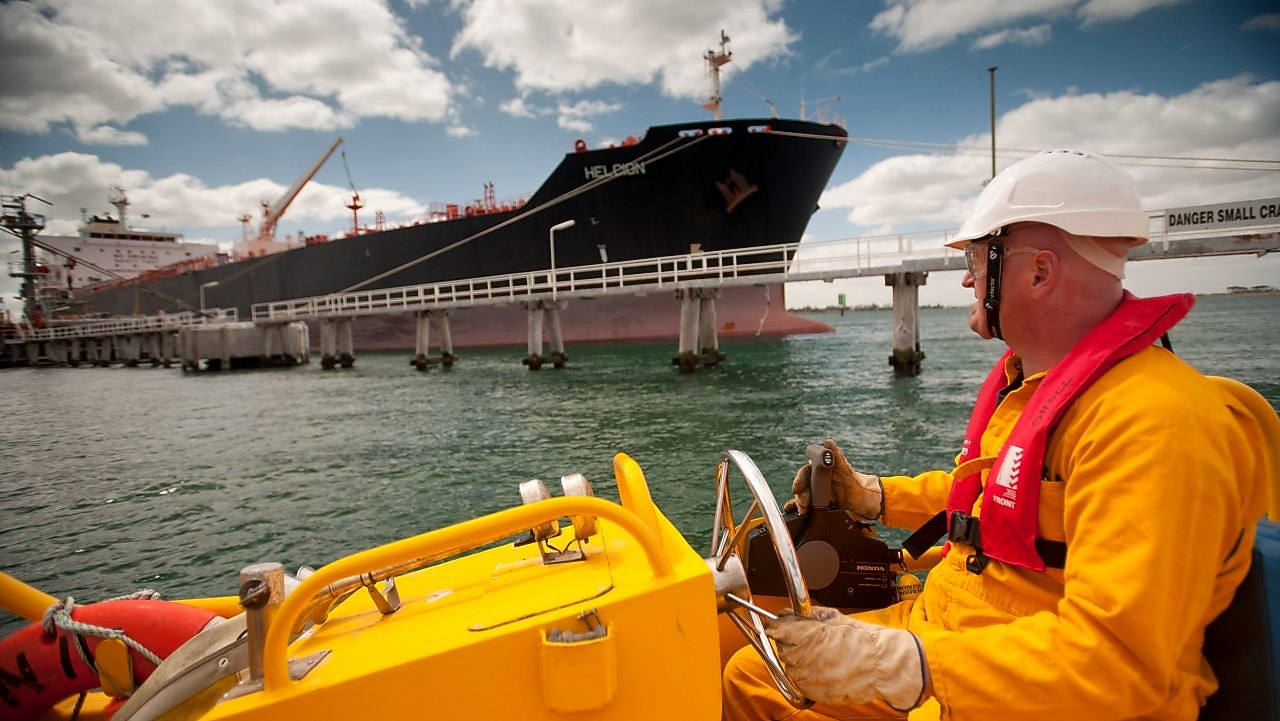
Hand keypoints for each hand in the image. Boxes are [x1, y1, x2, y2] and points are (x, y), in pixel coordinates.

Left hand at [763, 607, 927, 710]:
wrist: (883, 665)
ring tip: (823, 656)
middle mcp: (804, 658)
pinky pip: (803, 683)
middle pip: (783, 649)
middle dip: (792, 644)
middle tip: (811, 641)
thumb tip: (788, 613)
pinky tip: (826, 669)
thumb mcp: (834, 617)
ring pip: (792, 668)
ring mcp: (809, 678)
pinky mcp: (816, 693)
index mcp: (806, 636)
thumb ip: (807, 615)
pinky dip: (809, 676)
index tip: (778, 626)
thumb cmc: (863, 641)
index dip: (778, 627)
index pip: (776, 630)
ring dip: (800, 661)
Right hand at [783, 439, 883, 519]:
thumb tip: (828, 441)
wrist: (859, 498)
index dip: (799, 479)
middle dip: (800, 495)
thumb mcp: (844, 468)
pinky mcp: (816, 504)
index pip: (805, 473)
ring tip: (804, 510)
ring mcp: (814, 493)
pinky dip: (798, 510)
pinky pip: (804, 506)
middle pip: (802, 487)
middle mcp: (814, 481)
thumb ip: (836, 455)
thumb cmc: (850, 479)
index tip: (797, 488)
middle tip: (804, 503)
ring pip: (801, 497)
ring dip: (799, 504)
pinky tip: (797, 513)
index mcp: (818, 470)